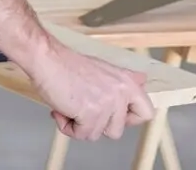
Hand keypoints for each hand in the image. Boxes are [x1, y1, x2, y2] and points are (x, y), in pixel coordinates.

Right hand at [22, 37, 154, 140]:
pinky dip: (68, 127)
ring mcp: (107, 105)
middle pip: (117, 131)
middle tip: (85, 109)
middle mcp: (120, 94)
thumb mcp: (105, 68)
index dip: (129, 119)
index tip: (113, 115)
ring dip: (80, 125)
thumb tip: (143, 80)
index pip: (146, 113)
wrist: (48, 59)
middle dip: (98, 124)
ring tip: (71, 106)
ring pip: (97, 134)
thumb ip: (123, 80)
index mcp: (127, 83)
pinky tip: (61, 110)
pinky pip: (81, 135)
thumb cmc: (69, 64)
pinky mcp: (91, 114)